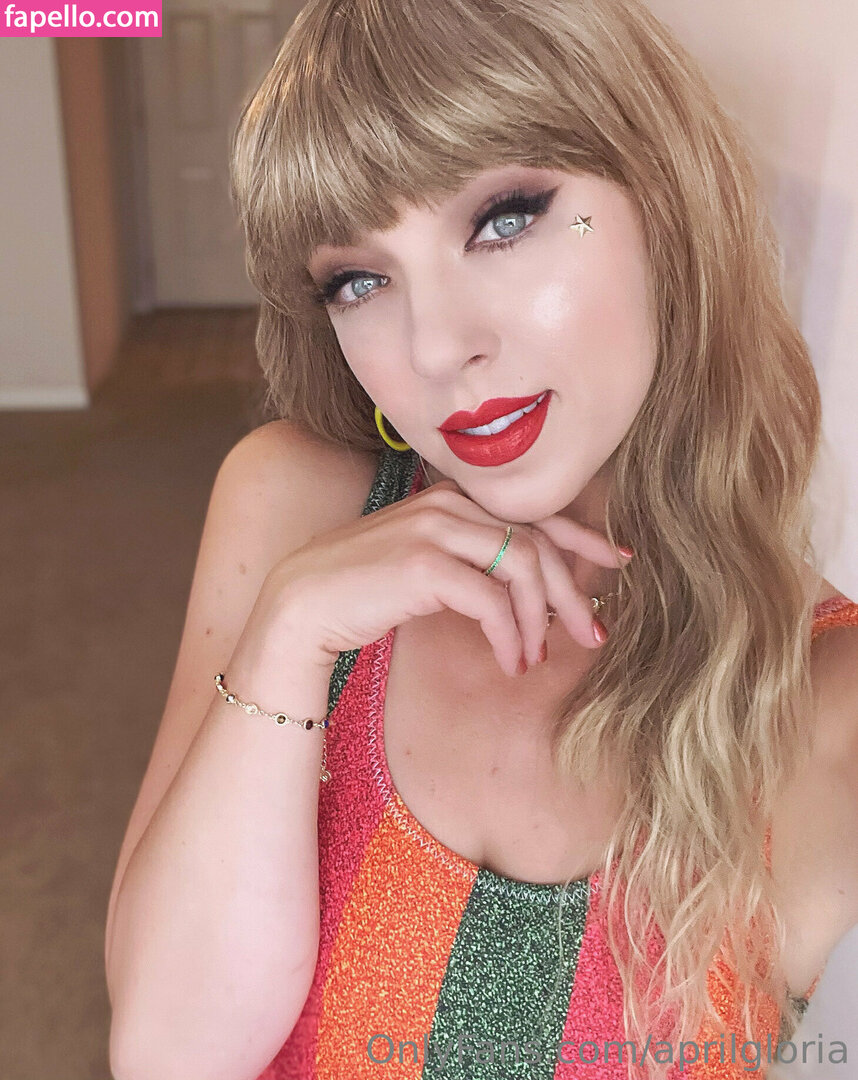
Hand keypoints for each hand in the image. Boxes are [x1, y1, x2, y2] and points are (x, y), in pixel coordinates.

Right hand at [266, 476, 630, 678]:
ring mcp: (436, 529)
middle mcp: (449, 505)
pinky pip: (492, 601)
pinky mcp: (425, 564)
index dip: (582, 538)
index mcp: (453, 499)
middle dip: (572, 591)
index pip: (533, 513)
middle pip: (536, 543)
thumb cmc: (365, 589)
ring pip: (523, 568)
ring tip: (535, 657)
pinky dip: (509, 635)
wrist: (303, 603)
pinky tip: (509, 662)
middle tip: (592, 632)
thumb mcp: (427, 565)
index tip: (617, 561)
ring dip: (540, 620)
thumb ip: (473, 563)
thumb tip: (530, 594)